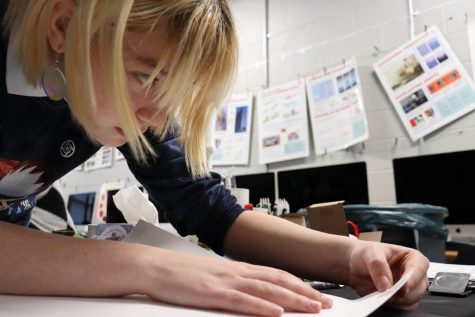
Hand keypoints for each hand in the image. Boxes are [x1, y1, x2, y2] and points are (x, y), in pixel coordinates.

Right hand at [141, 249, 332, 316]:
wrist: (154, 266)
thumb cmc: (181, 272)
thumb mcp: (212, 276)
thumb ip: (233, 283)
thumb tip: (251, 293)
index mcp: (237, 268)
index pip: (275, 275)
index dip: (298, 284)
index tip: (315, 294)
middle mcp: (236, 272)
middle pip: (278, 281)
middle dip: (304, 293)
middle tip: (326, 304)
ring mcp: (225, 281)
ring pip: (266, 290)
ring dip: (292, 299)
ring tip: (313, 308)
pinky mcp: (212, 293)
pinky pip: (241, 300)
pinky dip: (261, 307)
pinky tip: (276, 313)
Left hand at [347, 240, 428, 309]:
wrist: (353, 265)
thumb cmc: (365, 254)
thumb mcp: (369, 252)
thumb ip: (378, 265)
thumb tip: (386, 284)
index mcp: (412, 257)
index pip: (419, 268)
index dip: (413, 279)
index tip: (402, 288)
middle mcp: (413, 273)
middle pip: (419, 287)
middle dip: (403, 292)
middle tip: (386, 292)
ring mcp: (408, 287)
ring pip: (412, 300)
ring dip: (397, 300)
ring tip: (380, 293)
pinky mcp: (400, 299)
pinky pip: (402, 307)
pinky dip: (392, 305)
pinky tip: (380, 298)